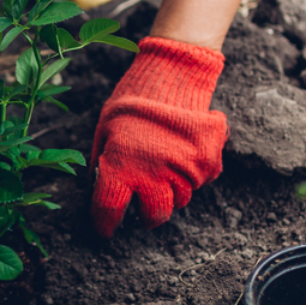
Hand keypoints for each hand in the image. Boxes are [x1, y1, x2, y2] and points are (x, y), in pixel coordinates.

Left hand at [90, 37, 227, 237]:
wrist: (172, 74)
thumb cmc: (132, 101)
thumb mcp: (105, 129)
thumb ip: (103, 161)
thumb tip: (98, 187)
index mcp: (120, 167)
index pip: (110, 210)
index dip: (105, 224)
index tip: (106, 230)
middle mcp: (153, 175)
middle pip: (155, 216)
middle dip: (148, 215)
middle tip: (143, 204)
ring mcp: (184, 170)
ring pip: (180, 199)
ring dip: (171, 191)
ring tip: (164, 169)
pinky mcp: (207, 163)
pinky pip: (201, 181)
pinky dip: (193, 174)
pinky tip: (183, 154)